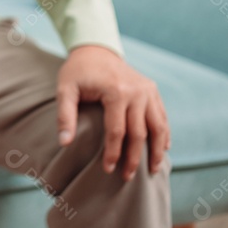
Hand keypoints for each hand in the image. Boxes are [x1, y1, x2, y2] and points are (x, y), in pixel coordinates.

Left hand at [56, 46, 170, 181]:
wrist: (95, 50)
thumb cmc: (77, 72)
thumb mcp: (65, 89)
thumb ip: (65, 115)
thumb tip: (64, 143)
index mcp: (116, 91)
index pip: (117, 131)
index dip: (113, 153)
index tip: (107, 169)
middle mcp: (137, 91)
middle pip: (140, 133)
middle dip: (134, 158)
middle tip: (128, 178)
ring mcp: (148, 90)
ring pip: (158, 127)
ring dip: (156, 151)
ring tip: (153, 171)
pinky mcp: (153, 90)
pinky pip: (162, 116)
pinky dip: (163, 134)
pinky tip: (162, 150)